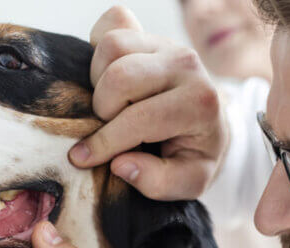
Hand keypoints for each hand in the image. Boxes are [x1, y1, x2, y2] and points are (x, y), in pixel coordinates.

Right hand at [69, 6, 227, 200]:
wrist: (207, 124)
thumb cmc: (193, 154)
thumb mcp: (188, 182)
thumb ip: (158, 182)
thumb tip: (120, 164)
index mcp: (200, 103)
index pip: (139, 119)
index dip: (105, 143)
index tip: (82, 159)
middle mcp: (187, 64)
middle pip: (120, 76)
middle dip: (102, 109)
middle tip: (108, 127)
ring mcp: (167, 43)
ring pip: (111, 46)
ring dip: (98, 80)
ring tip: (110, 105)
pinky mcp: (150, 33)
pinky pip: (111, 23)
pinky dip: (98, 49)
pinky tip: (108, 77)